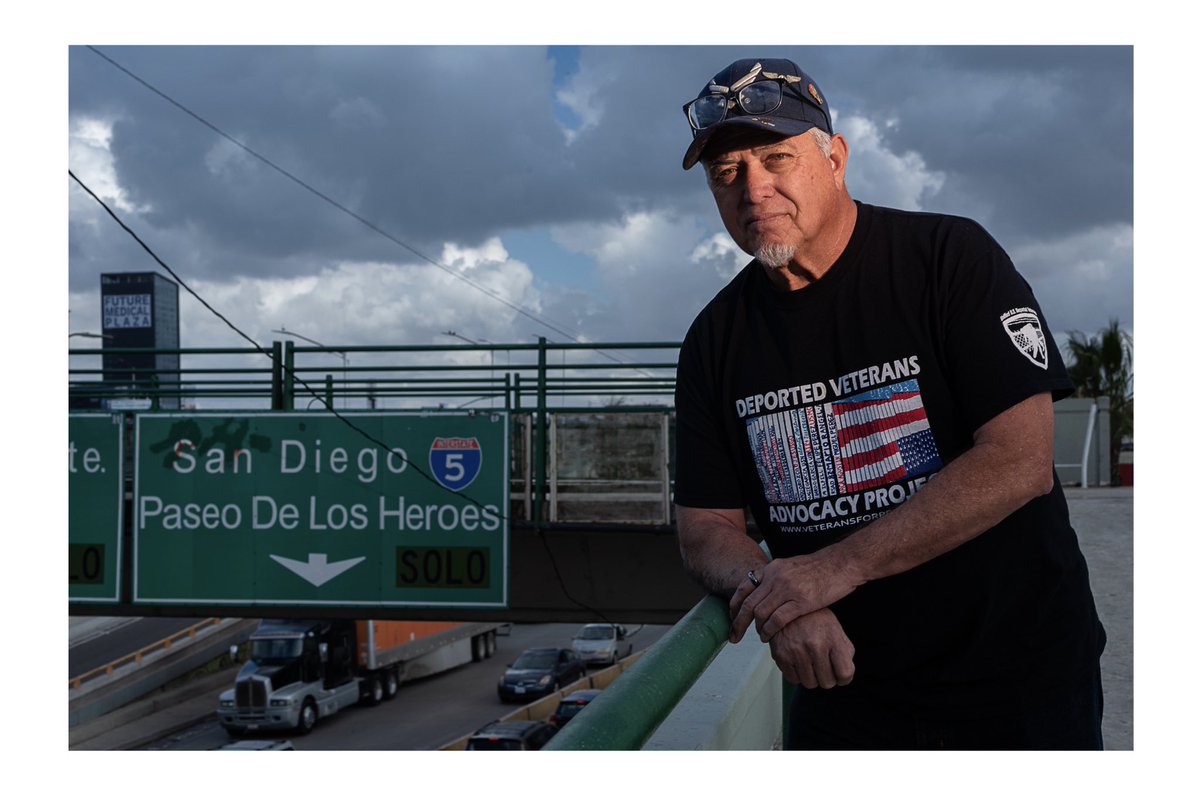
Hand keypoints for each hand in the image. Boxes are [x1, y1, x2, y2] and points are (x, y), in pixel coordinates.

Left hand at [729, 555, 857, 643]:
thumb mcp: (791, 566)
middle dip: (738, 622)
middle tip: (733, 636)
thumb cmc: (820, 568)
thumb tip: (765, 588)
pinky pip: (777, 620)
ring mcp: (787, 589)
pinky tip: (768, 638)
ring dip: (756, 629)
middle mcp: (775, 577)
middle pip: (748, 604)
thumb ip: (776, 576)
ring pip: (760, 613)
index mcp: (772, 568)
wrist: (842, 563)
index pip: (744, 587)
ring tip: (759, 637)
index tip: (732, 617)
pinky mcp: (801, 602)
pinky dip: (769, 631)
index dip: (734, 605)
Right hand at [768, 608, 854, 688]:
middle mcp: (814, 646)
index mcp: (832, 639)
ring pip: (810, 684)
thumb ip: (845, 651)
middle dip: (828, 678)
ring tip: (811, 664)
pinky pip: (793, 679)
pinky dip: (797, 675)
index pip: (845, 674)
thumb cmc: (815, 618)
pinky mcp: (781, 656)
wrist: (787, 605)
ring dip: (812, 678)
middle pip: (827, 683)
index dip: (844, 678)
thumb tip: (845, 675)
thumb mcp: (836, 629)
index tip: (840, 674)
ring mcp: (796, 652)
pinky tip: (799, 662)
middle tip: (824, 668)